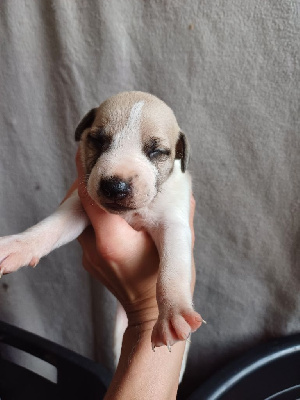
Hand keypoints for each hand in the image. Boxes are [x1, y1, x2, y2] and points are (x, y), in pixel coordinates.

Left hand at [74, 150, 195, 325]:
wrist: (147, 312)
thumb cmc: (164, 278)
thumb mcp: (177, 244)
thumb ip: (179, 209)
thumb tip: (183, 179)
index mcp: (113, 240)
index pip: (89, 197)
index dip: (87, 170)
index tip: (87, 148)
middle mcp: (93, 246)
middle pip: (81, 202)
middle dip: (91, 181)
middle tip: (105, 164)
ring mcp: (87, 255)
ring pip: (82, 215)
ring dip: (94, 199)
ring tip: (111, 188)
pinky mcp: (87, 259)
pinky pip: (86, 229)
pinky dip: (95, 217)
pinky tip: (114, 214)